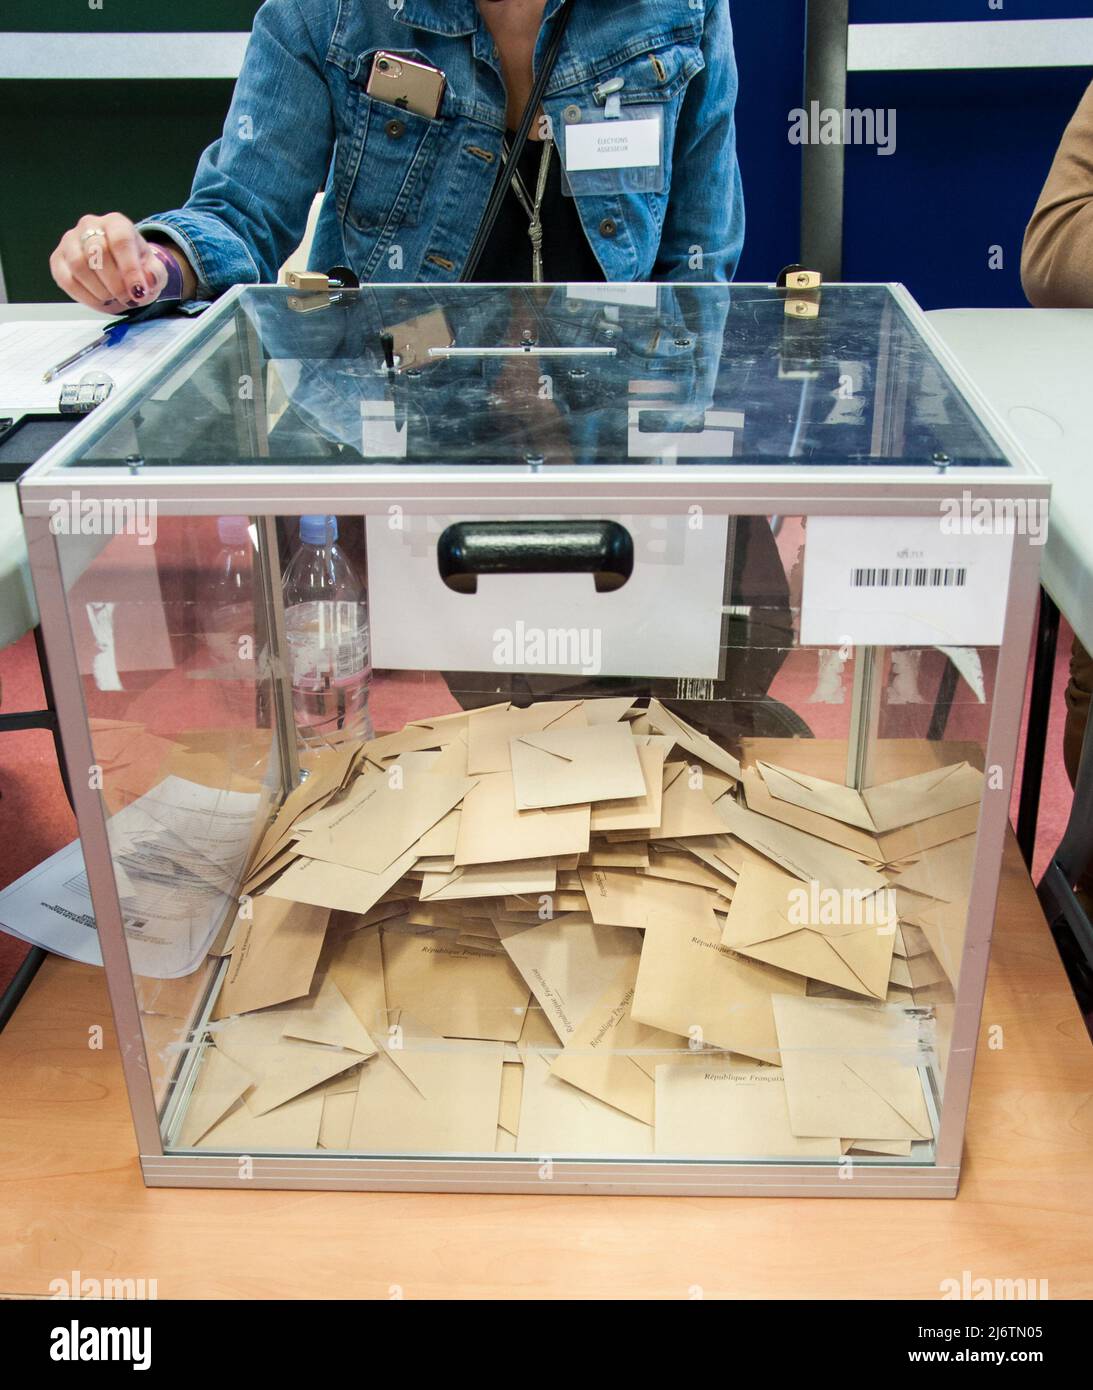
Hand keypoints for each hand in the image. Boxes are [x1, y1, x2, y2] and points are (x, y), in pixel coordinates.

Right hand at [49, 212, 170, 312]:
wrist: (120, 271)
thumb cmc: (137, 268)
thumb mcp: (154, 271)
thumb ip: (155, 275)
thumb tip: (147, 280)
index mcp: (116, 223)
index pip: (120, 240)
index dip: (129, 268)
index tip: (138, 291)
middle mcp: (89, 225)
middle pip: (97, 251)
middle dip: (115, 283)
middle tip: (127, 298)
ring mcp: (70, 240)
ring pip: (79, 265)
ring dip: (99, 290)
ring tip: (114, 299)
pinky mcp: (58, 259)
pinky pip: (66, 279)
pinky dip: (85, 297)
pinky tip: (100, 301)